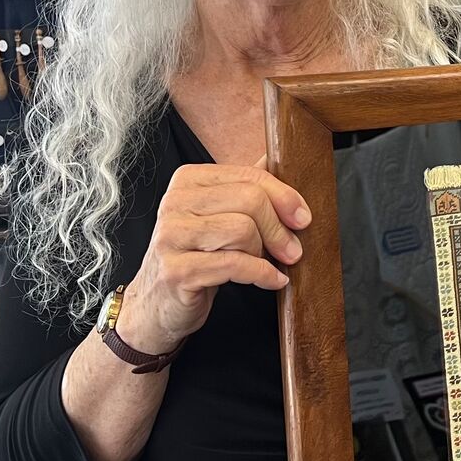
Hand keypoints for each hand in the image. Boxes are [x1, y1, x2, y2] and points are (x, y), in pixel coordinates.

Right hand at [118, 159, 310, 354]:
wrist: (157, 304)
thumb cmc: (195, 255)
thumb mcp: (218, 215)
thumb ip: (245, 186)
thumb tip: (278, 156)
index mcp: (188, 180)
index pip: (250, 176)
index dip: (285, 197)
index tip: (303, 218)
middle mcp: (175, 202)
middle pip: (250, 200)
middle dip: (279, 228)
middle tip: (292, 249)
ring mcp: (171, 236)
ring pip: (243, 230)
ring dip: (266, 252)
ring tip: (269, 264)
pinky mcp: (176, 270)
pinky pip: (235, 264)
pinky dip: (262, 274)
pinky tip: (273, 280)